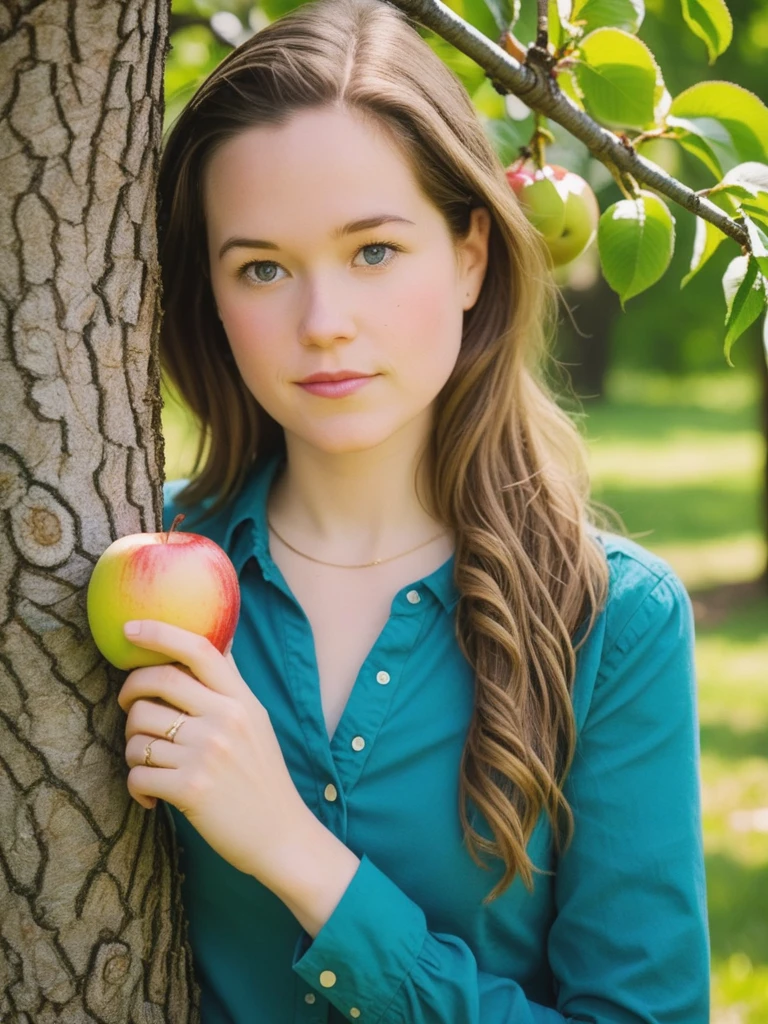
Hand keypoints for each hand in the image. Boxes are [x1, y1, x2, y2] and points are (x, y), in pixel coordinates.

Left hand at [116, 620, 312, 886]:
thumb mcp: (257, 722)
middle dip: (130, 691)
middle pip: (158, 683)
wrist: (282, 836)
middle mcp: (225, 720)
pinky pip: (138, 773)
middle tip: (127, 704)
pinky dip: (137, 786)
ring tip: (150, 764)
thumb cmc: (262, 778)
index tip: (130, 628)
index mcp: (241, 700)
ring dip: (134, 749)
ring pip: (139, 732)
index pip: (199, 650)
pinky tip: (153, 797)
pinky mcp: (190, 788)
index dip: (160, 633)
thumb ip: (230, 687)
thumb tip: (215, 642)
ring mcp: (207, 753)